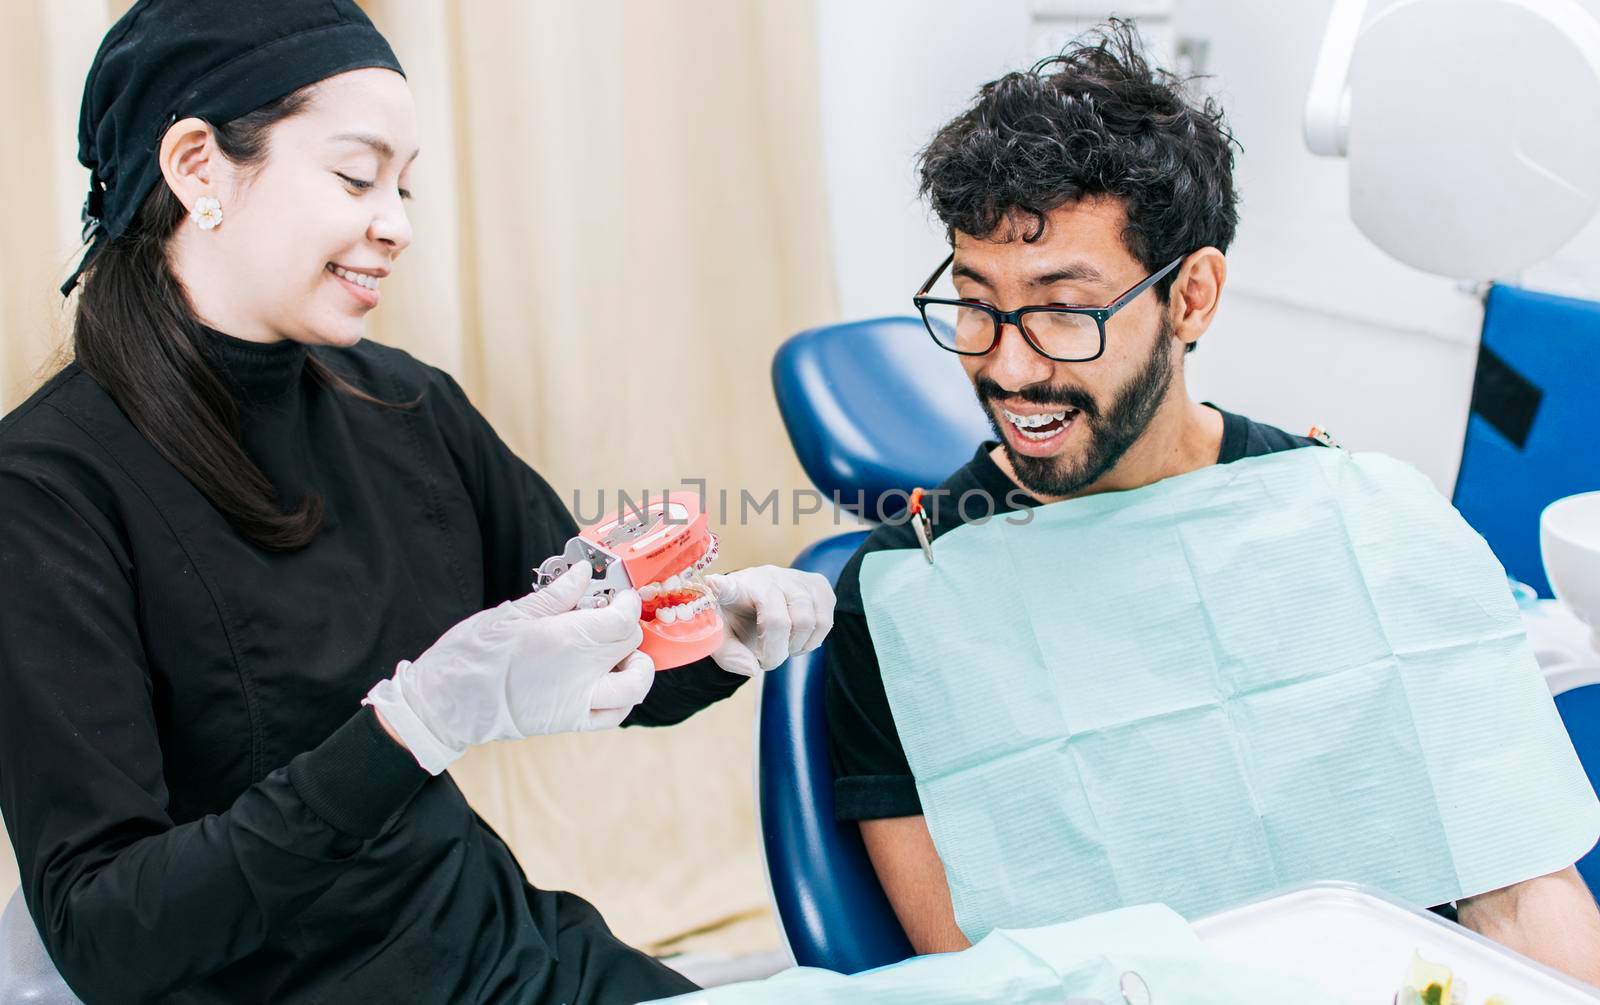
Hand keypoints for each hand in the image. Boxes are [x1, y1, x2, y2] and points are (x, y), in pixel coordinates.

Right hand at [364, 562, 655, 772]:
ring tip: (619, 653)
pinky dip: (622, 699)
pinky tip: (611, 682)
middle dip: (626, 628)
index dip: (627, 603)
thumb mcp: (512, 613)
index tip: (619, 596)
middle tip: (609, 617)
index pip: (622, 618)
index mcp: (567, 638)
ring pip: (633, 685)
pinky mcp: (568, 722)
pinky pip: (612, 716)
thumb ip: (556, 595)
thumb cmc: (472, 655)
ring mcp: (577, 701)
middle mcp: (580, 672)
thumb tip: (583, 574)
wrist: (446, 703)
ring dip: (637, 666)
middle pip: (629, 645)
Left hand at [702, 565, 834, 676]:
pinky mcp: (818, 584)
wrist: (758, 605)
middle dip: (775, 652)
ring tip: (782, 645)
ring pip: (809, 622)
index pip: (727, 586)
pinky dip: (813, 640)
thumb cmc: (737, 621)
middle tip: (766, 658)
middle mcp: (765, 576)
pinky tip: (797, 637)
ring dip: (796, 646)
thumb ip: (730, 656)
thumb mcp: (723, 641)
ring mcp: (794, 577)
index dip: (721, 587)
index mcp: (734, 588)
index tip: (713, 584)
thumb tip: (753, 668)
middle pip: (780, 621)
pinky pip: (825, 621)